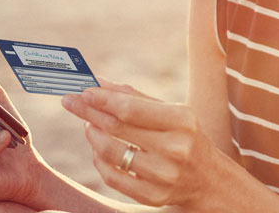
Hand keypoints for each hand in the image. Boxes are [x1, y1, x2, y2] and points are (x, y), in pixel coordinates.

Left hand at [62, 82, 233, 207]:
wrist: (208, 179)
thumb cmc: (184, 137)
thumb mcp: (171, 112)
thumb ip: (134, 97)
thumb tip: (97, 83)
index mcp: (182, 122)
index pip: (130, 109)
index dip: (102, 100)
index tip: (83, 91)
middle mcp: (175, 150)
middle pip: (116, 128)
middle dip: (87, 112)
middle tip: (70, 102)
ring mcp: (164, 176)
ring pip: (109, 153)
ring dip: (92, 135)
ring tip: (89, 125)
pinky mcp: (153, 196)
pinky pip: (111, 177)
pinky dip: (98, 159)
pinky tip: (99, 149)